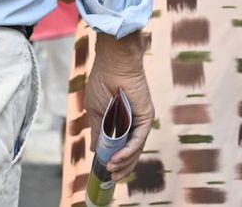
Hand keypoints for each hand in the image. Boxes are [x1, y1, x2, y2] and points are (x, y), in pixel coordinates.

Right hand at [84, 31, 153, 178]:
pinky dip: (128, 150)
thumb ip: (98, 132)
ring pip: (136, 147)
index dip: (114, 160)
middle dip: (121, 166)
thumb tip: (95, 150)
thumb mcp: (96, 113)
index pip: (121, 146)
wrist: (113, 64)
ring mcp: (141, 119)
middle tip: (110, 177)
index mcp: (121, 121)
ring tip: (111, 170)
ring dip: (124, 161)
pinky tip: (117, 158)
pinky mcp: (146, 115)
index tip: (104, 172)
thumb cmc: (103, 83)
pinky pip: (139, 138)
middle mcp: (133, 122)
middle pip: (131, 150)